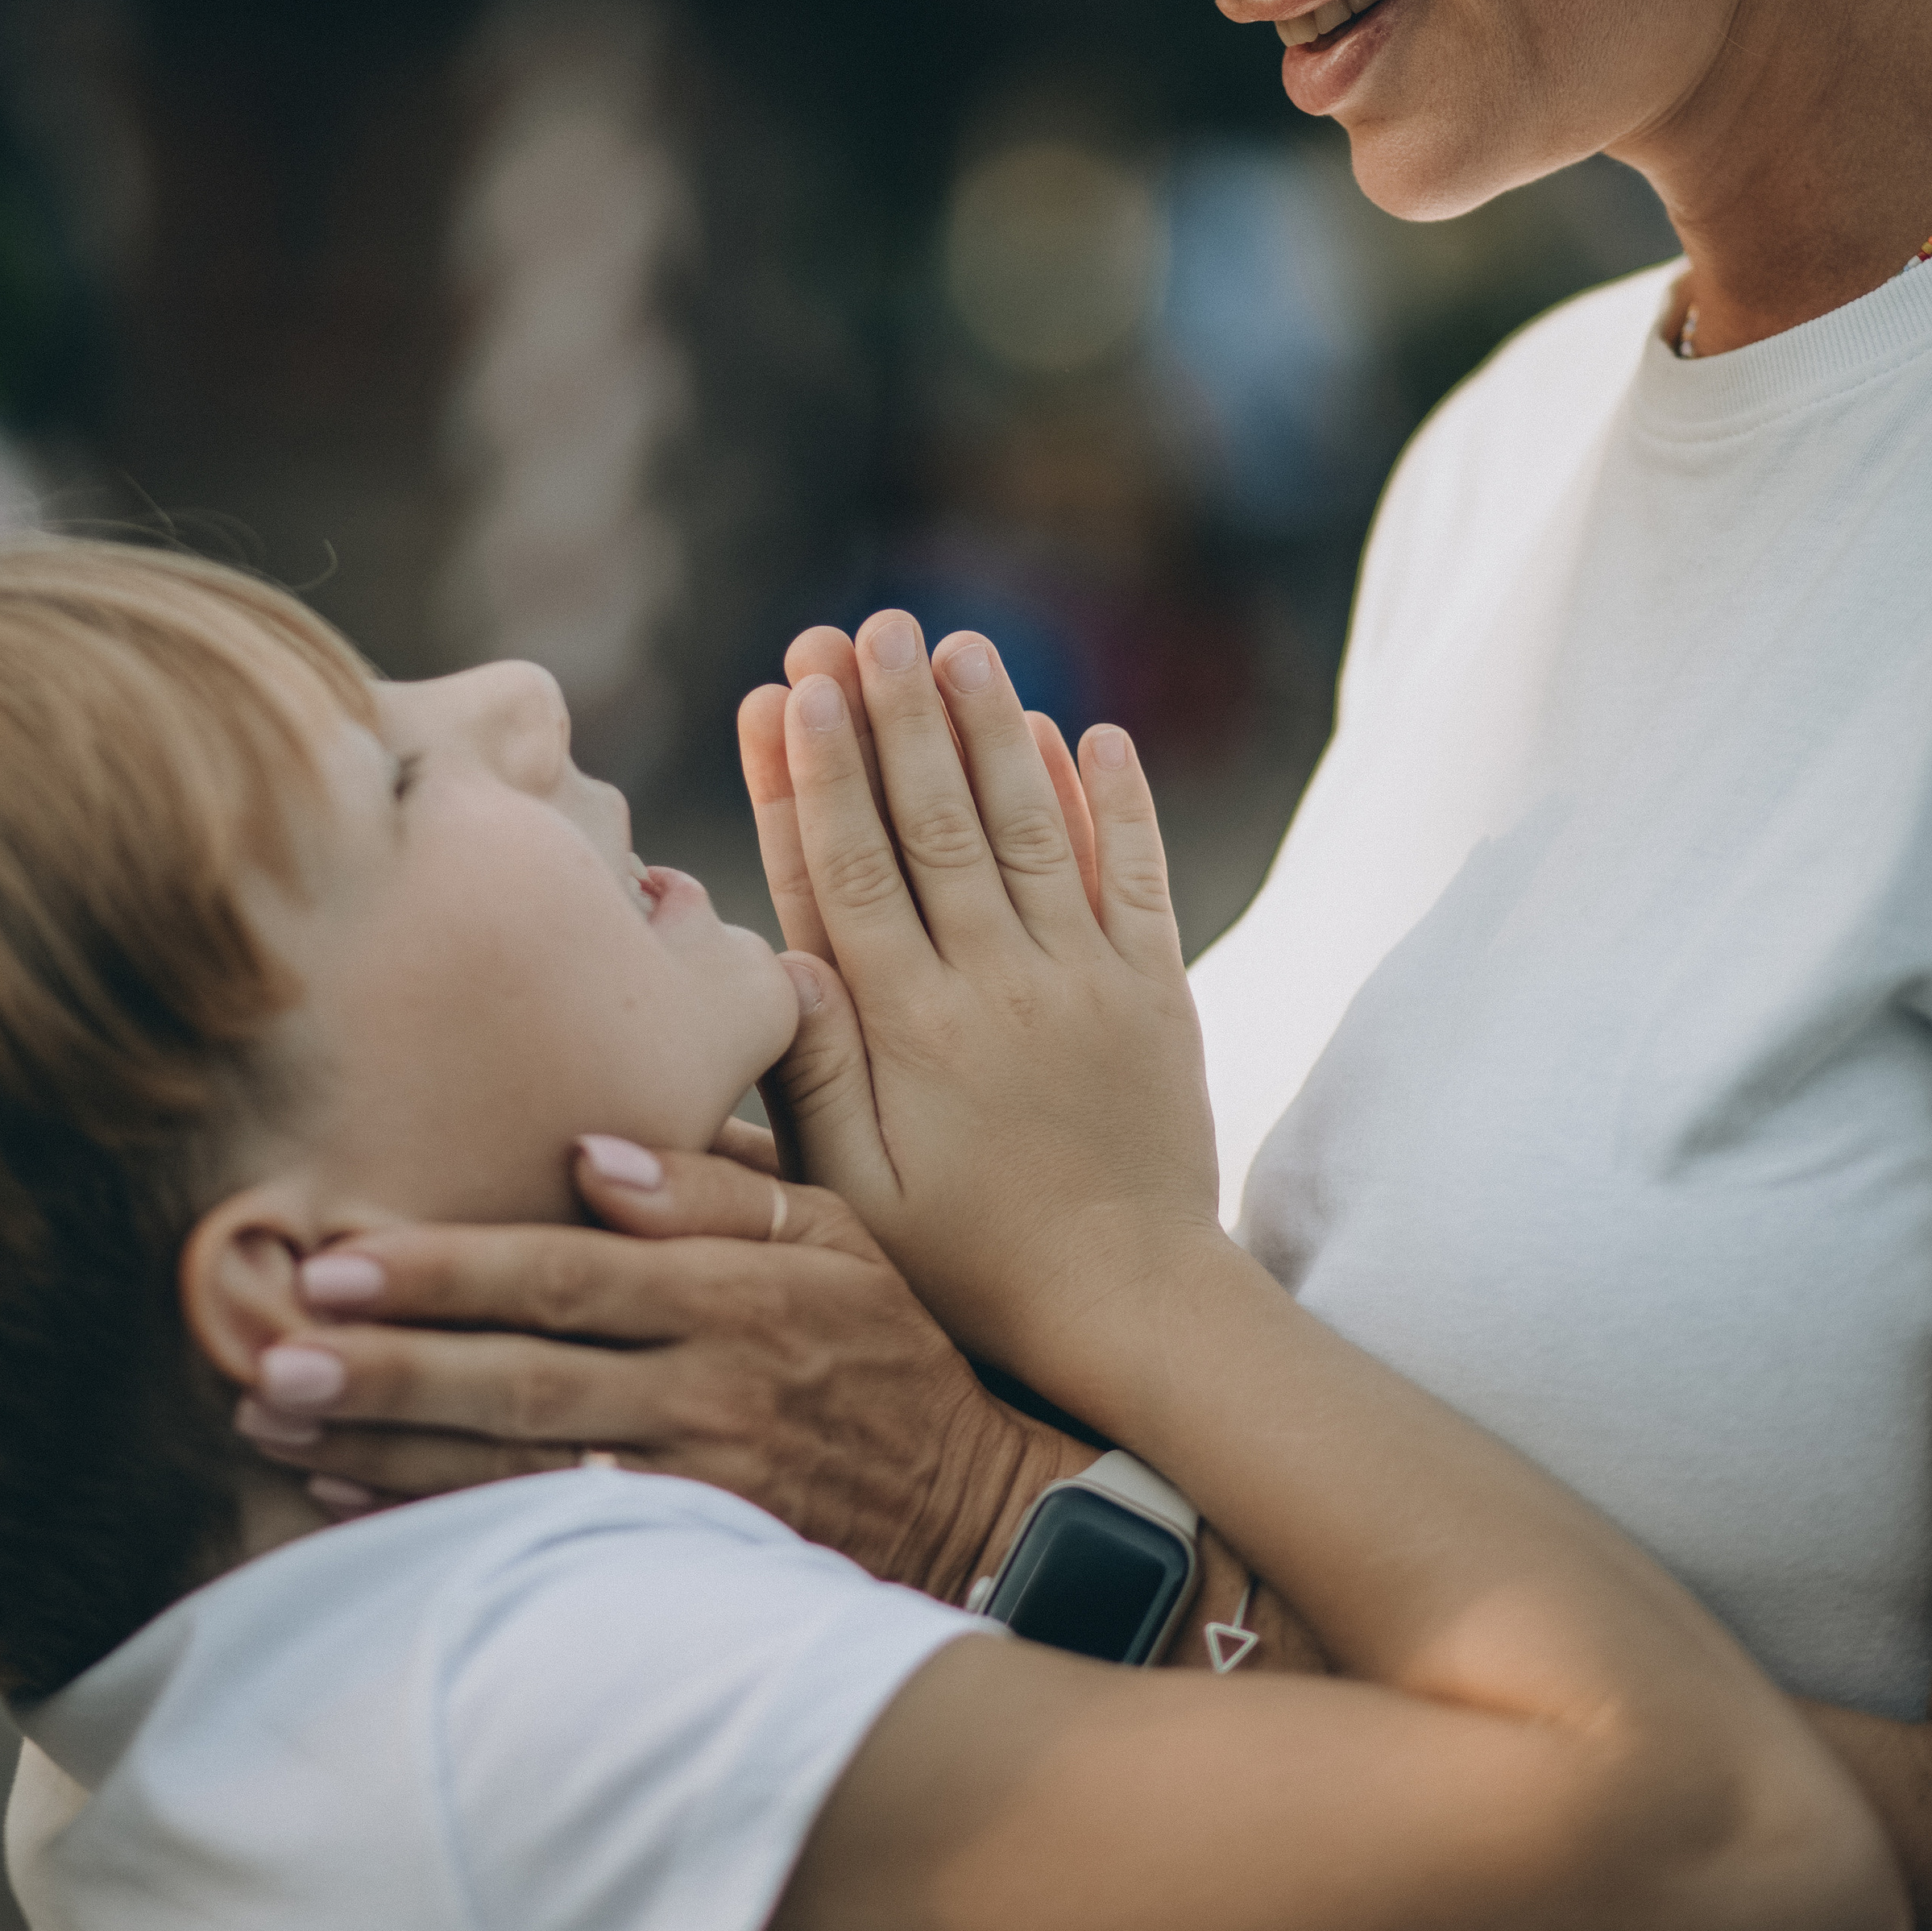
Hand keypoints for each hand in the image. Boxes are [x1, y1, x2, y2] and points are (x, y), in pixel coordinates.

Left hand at [234, 1132, 1082, 1599]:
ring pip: (524, 1469)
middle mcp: (710, 1388)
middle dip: (390, 1367)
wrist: (983, 1505)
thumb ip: (719, 1185)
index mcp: (734, 1292)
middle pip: (524, 1373)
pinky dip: (459, 1532)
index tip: (338, 1261)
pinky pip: (562, 1545)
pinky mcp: (698, 1560)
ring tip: (282, 1434)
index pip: (568, 1272)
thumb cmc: (887, 1348)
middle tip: (273, 1358)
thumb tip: (592, 1149)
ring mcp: (702, 1486)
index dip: (450, 1267)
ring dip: (394, 1456)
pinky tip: (366, 1515)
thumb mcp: (836, 1235)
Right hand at [748, 610, 1220, 1411]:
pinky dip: (1117, 799)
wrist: (1130, 1305)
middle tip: (867, 625)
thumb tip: (776, 957)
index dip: (814, 774)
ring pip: (1029, 826)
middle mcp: (997, 981)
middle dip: (894, 715)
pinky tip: (1092, 730)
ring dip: (991, 729)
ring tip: (960, 644)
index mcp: (912, 1027)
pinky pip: (1136, 875)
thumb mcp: (857, 1195)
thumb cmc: (968, 1262)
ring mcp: (1084, 977)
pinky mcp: (1155, 990)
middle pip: (934, 822)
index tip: (786, 689)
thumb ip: (813, 1074)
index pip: (849, 870)